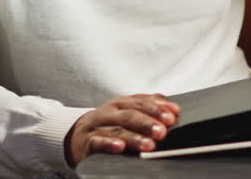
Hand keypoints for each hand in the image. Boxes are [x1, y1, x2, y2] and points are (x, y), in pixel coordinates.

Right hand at [64, 93, 180, 165]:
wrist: (77, 135)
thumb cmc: (108, 125)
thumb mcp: (127, 112)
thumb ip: (148, 108)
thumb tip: (173, 109)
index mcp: (121, 103)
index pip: (141, 102)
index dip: (158, 107)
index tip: (173, 115)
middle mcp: (109, 112)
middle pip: (130, 114)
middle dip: (148, 122)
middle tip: (163, 131)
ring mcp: (97, 126)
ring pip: (117, 129)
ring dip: (134, 137)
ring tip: (149, 145)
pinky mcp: (87, 142)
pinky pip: (98, 142)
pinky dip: (109, 144)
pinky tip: (120, 148)